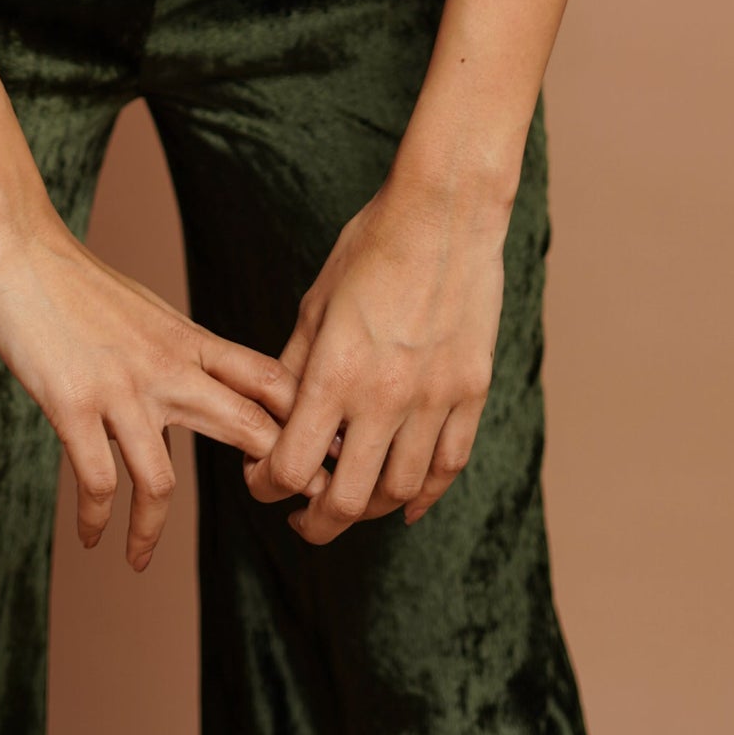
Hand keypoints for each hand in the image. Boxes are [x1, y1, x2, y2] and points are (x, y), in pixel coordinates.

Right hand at [0, 208, 323, 570]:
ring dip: (151, 531)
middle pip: (245, 424)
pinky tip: (89, 536)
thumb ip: (178, 352)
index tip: (323, 450)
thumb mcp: (147, 311)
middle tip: (303, 509)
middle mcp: (166, 367)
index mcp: (188, 340)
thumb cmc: (77, 283)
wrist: (20, 255)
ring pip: (161, 480)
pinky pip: (97, 481)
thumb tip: (203, 386)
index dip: (304, 415)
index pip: (267, 378)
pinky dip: (95, 518)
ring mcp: (121, 390)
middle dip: (280, 471)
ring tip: (139, 560)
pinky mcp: (74, 406)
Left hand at [242, 175, 506, 543]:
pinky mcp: (471, 391)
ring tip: (350, 501)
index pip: (291, 466)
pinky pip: (448, 466)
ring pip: (400, 491)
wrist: (445, 212)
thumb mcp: (317, 303)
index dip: (266, 486)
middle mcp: (386, 396)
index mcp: (336, 372)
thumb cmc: (372, 246)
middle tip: (302, 518)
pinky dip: (425, 496)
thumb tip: (278, 420)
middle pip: (346, 500)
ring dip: (368, 508)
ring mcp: (435, 398)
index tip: (261, 481)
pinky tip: (405, 504)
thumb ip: (297, 367)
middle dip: (314, 522)